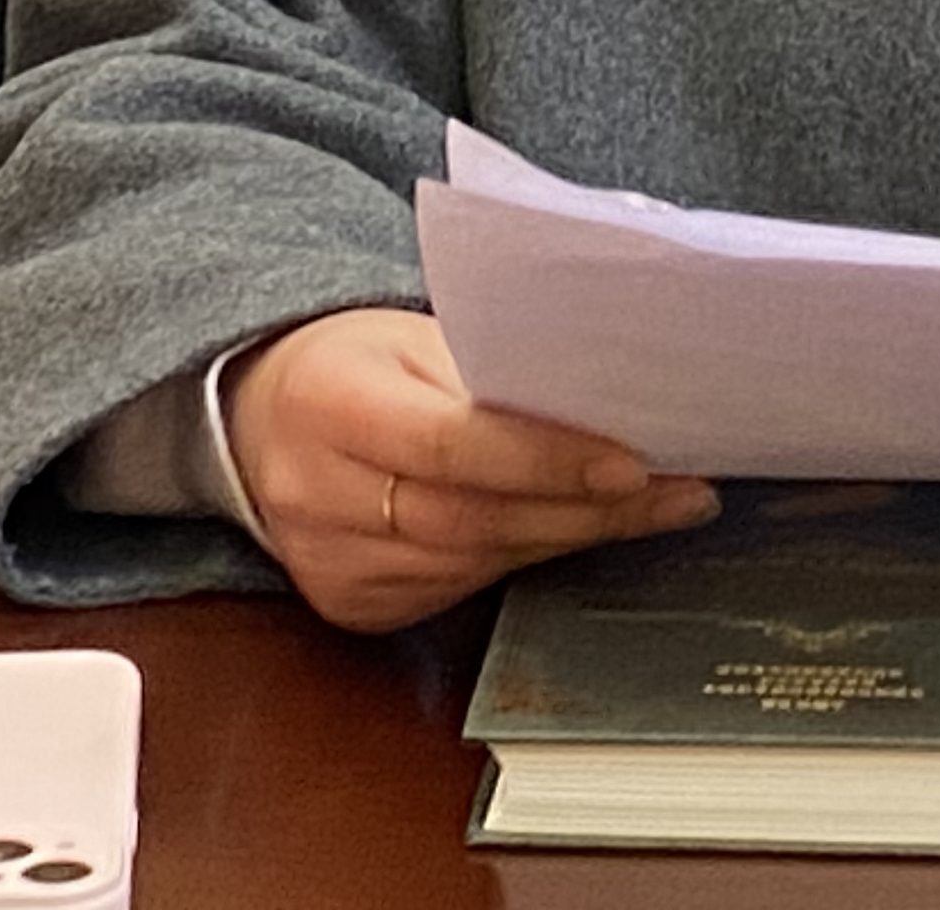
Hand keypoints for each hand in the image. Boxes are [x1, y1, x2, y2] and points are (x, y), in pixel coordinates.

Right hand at [225, 307, 718, 630]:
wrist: (259, 417)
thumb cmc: (354, 361)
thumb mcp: (411, 334)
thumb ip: (492, 368)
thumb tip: (612, 397)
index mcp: (330, 402)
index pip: (454, 445)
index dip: (549, 461)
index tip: (636, 464)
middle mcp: (317, 493)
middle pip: (474, 518)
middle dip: (588, 509)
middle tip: (680, 490)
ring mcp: (329, 561)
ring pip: (476, 561)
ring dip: (572, 537)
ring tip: (656, 507)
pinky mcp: (348, 604)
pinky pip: (458, 588)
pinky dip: (524, 559)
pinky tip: (576, 532)